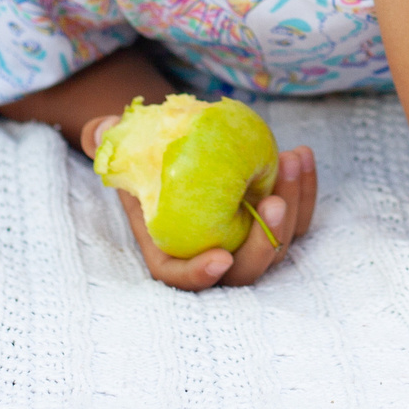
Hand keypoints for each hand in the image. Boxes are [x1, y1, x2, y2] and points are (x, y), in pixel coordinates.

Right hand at [79, 116, 318, 290]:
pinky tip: (301, 155)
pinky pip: (297, 216)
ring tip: (291, 160)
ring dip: (293, 206)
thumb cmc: (147, 154)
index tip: (219, 259)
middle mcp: (211, 253)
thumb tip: (105, 131)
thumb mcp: (123, 147)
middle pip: (243, 271)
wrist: (183, 148)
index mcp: (168, 249)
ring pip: (277, 244)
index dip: (198, 276)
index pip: (180, 277)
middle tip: (271, 202)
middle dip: (262, 243)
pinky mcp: (271, 219)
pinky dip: (304, 190)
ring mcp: (246, 239)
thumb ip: (106, 142)